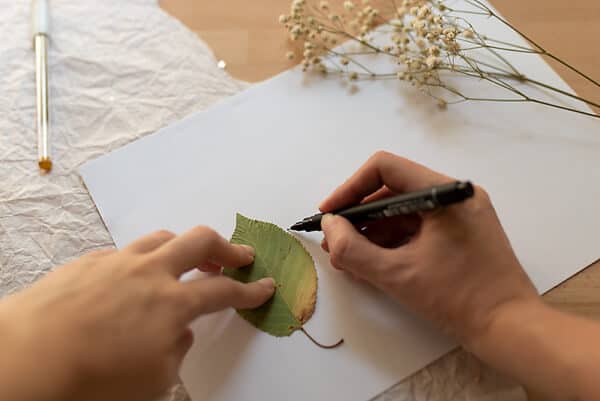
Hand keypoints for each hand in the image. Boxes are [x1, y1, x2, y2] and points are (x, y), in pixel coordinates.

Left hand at [0, 227, 273, 400]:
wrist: (24, 359)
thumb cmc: (93, 380)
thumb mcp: (152, 380)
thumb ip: (175, 350)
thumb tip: (181, 333)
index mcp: (172, 304)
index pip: (224, 292)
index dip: (250, 290)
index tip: (265, 286)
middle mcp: (149, 273)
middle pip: (199, 242)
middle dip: (226, 247)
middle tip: (239, 256)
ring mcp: (117, 262)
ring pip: (161, 237)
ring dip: (183, 246)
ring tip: (189, 259)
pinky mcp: (87, 262)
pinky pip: (124, 252)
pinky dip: (141, 259)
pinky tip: (133, 277)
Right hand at [319, 151, 539, 344]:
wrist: (510, 329)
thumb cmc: (458, 299)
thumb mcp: (396, 275)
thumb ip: (353, 249)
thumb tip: (329, 226)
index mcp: (445, 193)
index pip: (385, 169)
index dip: (350, 189)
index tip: (329, 215)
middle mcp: (453, 195)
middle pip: (392, 190)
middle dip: (357, 217)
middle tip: (333, 242)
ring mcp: (458, 215)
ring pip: (402, 212)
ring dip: (371, 232)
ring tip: (345, 259)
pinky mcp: (459, 234)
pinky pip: (416, 228)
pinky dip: (390, 243)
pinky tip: (369, 263)